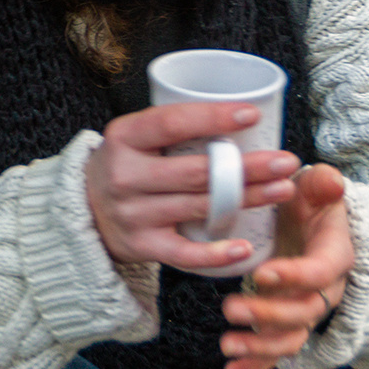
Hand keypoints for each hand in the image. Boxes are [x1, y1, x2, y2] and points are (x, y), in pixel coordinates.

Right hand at [86, 102, 300, 271]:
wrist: (82, 208)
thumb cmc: (125, 165)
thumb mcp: (133, 138)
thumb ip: (172, 129)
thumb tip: (240, 117)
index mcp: (123, 137)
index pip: (170, 123)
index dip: (212, 118)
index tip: (252, 115)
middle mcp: (125, 175)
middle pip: (196, 171)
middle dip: (247, 166)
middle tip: (286, 161)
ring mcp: (133, 213)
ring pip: (199, 207)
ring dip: (247, 199)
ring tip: (282, 189)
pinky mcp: (142, 245)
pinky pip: (184, 253)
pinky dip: (215, 253)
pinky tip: (245, 247)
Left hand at [220, 163, 351, 368]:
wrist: (315, 221)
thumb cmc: (312, 201)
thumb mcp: (316, 186)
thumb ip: (323, 184)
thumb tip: (330, 181)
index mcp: (334, 255)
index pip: (319, 271)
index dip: (294, 276)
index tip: (263, 274)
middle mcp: (324, 289)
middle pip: (304, 312)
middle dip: (269, 315)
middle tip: (231, 308)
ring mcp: (304, 307)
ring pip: (292, 337)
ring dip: (261, 347)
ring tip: (228, 345)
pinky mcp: (286, 320)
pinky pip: (276, 351)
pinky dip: (256, 366)